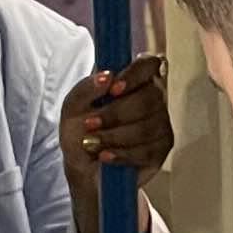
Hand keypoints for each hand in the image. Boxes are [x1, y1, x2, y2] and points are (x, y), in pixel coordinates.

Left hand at [62, 54, 170, 232]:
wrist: (83, 168)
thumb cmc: (80, 132)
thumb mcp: (72, 108)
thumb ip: (85, 88)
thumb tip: (105, 77)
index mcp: (132, 81)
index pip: (149, 64)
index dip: (135, 75)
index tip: (113, 89)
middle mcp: (152, 99)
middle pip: (149, 98)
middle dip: (116, 113)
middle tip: (90, 124)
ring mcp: (160, 124)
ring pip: (148, 126)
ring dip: (115, 136)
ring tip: (91, 144)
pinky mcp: (160, 150)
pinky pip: (147, 150)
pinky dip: (122, 153)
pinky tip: (105, 156)